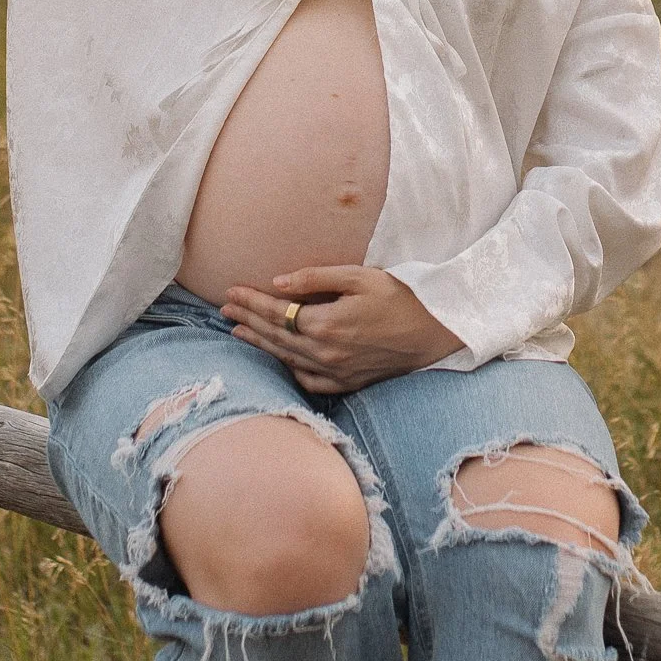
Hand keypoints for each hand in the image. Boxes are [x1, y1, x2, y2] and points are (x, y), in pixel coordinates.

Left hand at [221, 263, 459, 395]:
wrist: (437, 332)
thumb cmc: (401, 297)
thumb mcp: (360, 277)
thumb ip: (316, 279)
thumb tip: (278, 283)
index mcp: (326, 325)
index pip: (276, 312)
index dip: (251, 302)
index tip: (230, 292)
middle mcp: (325, 353)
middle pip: (275, 337)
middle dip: (247, 321)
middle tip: (224, 310)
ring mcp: (336, 372)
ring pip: (287, 358)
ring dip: (260, 344)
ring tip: (238, 333)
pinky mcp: (348, 383)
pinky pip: (309, 380)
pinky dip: (290, 369)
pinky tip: (279, 359)